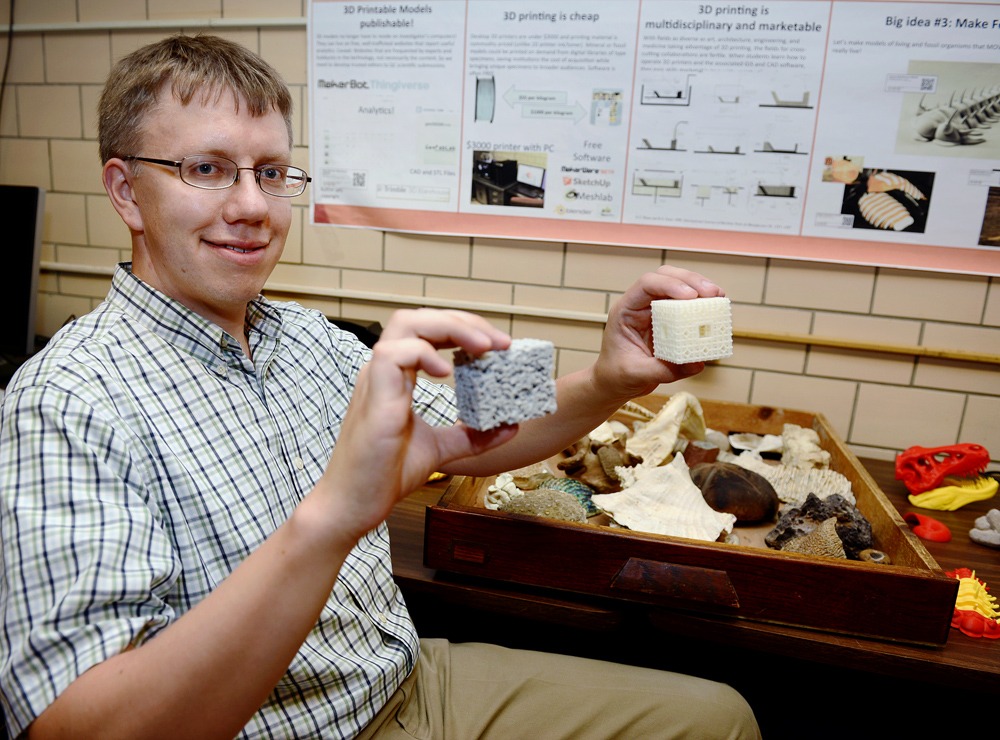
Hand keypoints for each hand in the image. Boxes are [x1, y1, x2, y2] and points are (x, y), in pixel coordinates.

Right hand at [316, 309, 517, 540]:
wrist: (354, 504)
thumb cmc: (384, 475)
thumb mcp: (440, 449)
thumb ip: (471, 436)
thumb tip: (509, 426)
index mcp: (397, 377)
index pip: (428, 331)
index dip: (465, 330)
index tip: (500, 346)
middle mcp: (384, 370)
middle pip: (420, 318)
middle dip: (464, 321)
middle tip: (500, 343)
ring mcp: (376, 380)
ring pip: (407, 324)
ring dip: (450, 328)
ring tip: (483, 348)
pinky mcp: (374, 396)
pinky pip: (393, 354)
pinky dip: (424, 354)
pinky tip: (448, 373)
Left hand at [593, 265, 725, 401]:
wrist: (614, 382)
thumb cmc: (617, 375)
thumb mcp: (635, 375)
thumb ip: (663, 370)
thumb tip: (697, 363)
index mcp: (626, 311)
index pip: (646, 284)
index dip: (670, 284)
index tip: (691, 296)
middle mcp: (641, 305)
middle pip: (666, 276)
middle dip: (691, 280)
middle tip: (713, 293)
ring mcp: (656, 310)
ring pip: (679, 285)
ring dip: (700, 288)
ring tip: (719, 297)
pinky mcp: (670, 320)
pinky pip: (687, 305)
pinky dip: (702, 304)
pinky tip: (717, 309)